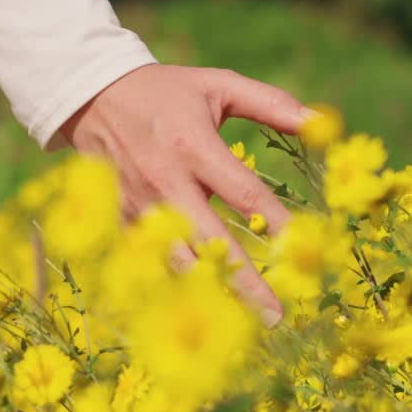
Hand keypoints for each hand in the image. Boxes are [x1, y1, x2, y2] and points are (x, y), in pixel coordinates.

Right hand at [59, 64, 309, 326]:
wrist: (91, 96)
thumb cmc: (166, 91)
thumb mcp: (217, 85)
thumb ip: (270, 103)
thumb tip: (320, 120)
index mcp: (192, 145)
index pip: (244, 193)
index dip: (277, 224)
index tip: (305, 250)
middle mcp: (165, 181)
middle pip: (210, 241)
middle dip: (244, 282)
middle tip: (276, 316)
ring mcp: (140, 206)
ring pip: (177, 262)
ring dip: (210, 294)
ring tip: (243, 326)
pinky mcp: (121, 221)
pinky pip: (151, 263)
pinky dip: (176, 289)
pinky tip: (202, 313)